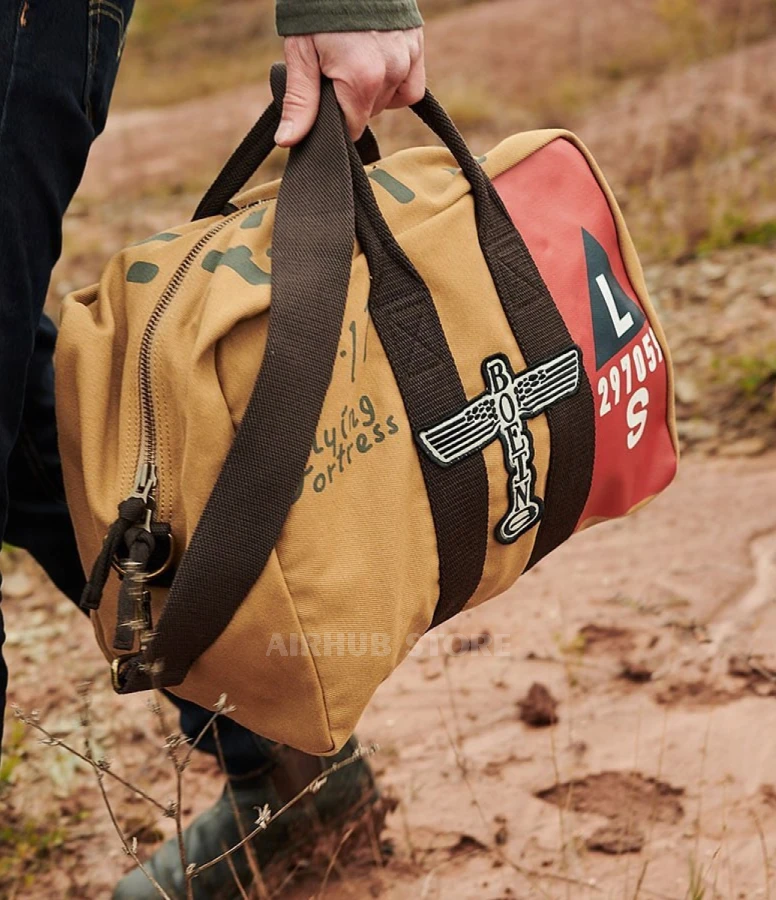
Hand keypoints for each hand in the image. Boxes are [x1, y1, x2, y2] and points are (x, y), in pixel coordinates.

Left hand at [275, 29, 425, 145]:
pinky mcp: (417, 48)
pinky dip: (395, 87)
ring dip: (371, 92)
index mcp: (361, 79)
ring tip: (354, 61)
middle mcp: (390, 72)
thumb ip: (300, 101)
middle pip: (368, 114)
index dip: (335, 120)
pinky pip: (410, 88)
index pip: (351, 128)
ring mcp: (407, 59)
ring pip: (387, 102)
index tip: (324, 99)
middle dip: (349, 102)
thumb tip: (288, 141)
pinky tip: (379, 70)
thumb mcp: (301, 53)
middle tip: (334, 70)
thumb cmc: (318, 9)